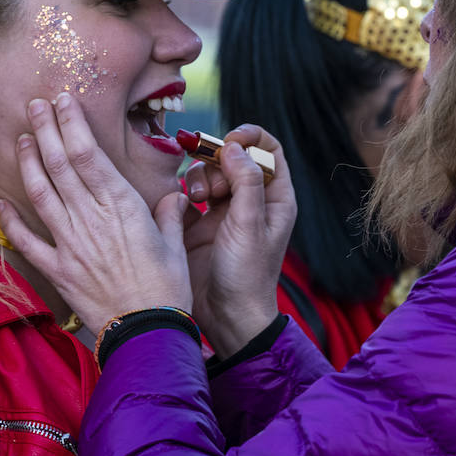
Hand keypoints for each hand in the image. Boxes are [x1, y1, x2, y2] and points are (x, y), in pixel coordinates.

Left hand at [0, 93, 191, 335]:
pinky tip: (0, 201)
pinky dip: (10, 220)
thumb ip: (169, 214)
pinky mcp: (58, 270)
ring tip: (23, 137)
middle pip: (60, 165)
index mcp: (122, 206)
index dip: (72, 124)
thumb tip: (175, 196)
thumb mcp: (175, 245)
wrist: (147, 333)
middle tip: (35, 105)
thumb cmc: (167, 289)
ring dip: (29, 162)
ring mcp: (70, 244)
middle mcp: (91, 219)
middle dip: (46, 129)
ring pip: (41, 193)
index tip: (63, 101)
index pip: (89, 154)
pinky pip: (27, 241)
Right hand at [182, 124, 295, 355]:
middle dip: (217, 161)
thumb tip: (234, 145)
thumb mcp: (249, 224)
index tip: (228, 141)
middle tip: (212, 187)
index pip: (268, 150)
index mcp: (274, 198)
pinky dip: (181, 194)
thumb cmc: (246, 276)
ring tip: (195, 198)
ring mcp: (223, 212)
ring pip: (208, 173)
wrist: (224, 317)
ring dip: (199, 177)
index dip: (249, 138)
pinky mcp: (198, 225)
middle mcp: (250, 201)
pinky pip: (187, 195)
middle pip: (232, 157)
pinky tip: (181, 206)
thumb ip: (245, 181)